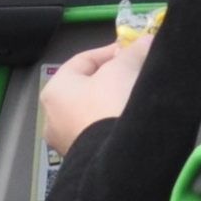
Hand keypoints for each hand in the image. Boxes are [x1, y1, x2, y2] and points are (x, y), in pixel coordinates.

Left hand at [41, 35, 149, 157]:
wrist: (118, 157)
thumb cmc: (110, 105)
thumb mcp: (123, 68)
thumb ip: (134, 51)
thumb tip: (147, 40)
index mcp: (54, 90)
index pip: (84, 60)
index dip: (111, 51)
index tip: (133, 49)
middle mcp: (53, 117)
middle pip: (89, 87)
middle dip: (115, 77)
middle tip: (137, 71)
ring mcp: (67, 143)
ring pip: (94, 111)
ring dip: (115, 100)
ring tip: (138, 95)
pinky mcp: (83, 160)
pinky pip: (100, 132)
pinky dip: (114, 123)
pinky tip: (133, 120)